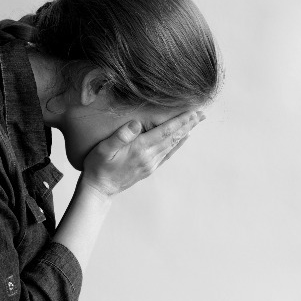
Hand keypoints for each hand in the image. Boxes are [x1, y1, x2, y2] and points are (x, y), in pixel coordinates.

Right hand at [80, 110, 203, 196]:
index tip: (192, 111)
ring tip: (196, 122)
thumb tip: (136, 123)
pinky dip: (178, 144)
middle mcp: (149, 157)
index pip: (165, 131)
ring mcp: (151, 164)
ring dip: (185, 132)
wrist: (99, 189)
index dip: (180, 120)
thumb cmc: (98, 166)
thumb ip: (120, 136)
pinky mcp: (149, 168)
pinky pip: (168, 154)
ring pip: (173, 145)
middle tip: (202, 114)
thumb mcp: (104, 148)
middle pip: (173, 137)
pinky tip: (183, 138)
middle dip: (188, 124)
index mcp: (140, 149)